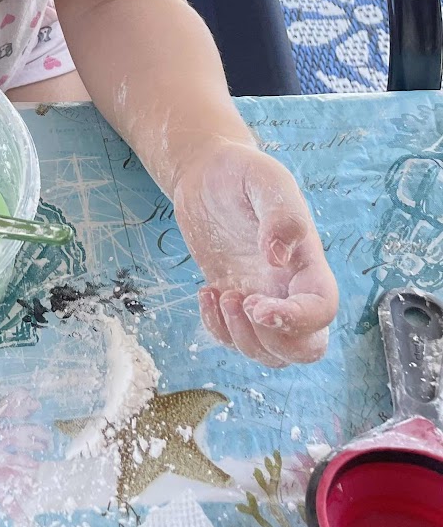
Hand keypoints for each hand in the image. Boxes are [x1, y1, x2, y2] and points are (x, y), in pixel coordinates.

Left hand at [172, 138, 337, 366]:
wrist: (208, 173)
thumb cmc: (243, 172)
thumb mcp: (266, 180)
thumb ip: (281, 214)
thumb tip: (278, 257)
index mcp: (308, 262)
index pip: (322, 311)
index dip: (296, 320)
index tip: (257, 304)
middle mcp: (290, 288)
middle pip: (306, 348)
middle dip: (273, 342)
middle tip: (239, 301)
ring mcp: (262, 298)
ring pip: (271, 354)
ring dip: (242, 338)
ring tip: (221, 294)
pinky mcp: (234, 300)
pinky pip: (234, 340)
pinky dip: (217, 330)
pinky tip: (206, 292)